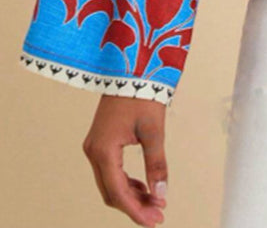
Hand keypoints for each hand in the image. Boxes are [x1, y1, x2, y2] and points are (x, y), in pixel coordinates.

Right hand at [82, 95, 168, 225]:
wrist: (132, 66)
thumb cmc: (143, 94)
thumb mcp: (153, 130)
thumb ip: (156, 163)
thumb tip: (161, 193)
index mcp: (103, 150)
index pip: (118, 192)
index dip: (136, 211)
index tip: (155, 221)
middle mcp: (93, 151)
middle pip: (111, 192)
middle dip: (134, 206)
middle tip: (158, 215)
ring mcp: (94, 146)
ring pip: (110, 183)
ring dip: (131, 195)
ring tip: (156, 202)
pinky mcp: (100, 141)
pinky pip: (111, 171)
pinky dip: (127, 182)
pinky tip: (144, 186)